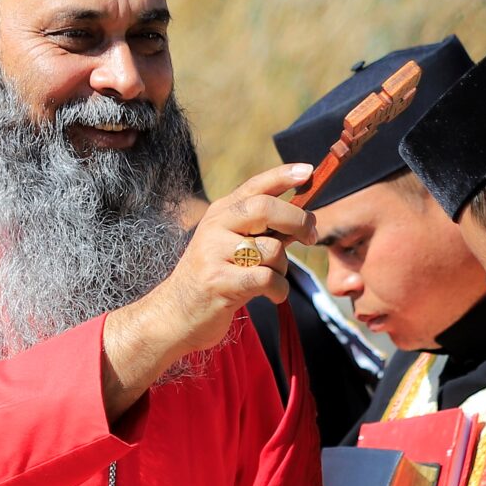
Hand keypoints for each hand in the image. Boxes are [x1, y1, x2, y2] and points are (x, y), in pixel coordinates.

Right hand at [103, 163, 315, 411]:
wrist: (175, 314)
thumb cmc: (215, 278)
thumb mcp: (233, 246)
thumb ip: (265, 232)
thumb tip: (306, 220)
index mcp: (220, 213)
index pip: (254, 186)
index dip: (282, 175)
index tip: (308, 172)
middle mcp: (215, 226)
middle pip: (265, 208)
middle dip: (297, 220)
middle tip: (311, 237)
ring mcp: (214, 253)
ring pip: (272, 250)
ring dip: (283, 269)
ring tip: (272, 280)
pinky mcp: (219, 282)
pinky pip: (267, 279)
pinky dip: (279, 290)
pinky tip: (272, 296)